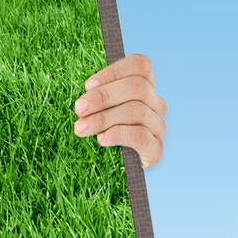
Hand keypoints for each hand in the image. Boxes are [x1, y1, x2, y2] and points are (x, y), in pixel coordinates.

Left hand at [73, 51, 165, 168]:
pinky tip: (101, 139)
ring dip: (103, 118)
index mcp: (144, 87)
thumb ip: (96, 94)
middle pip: (137, 87)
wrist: (109, 171)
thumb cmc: (98, 132)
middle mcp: (156, 105)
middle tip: (79, 109)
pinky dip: (117, 134)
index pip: (140, 65)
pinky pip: (140, 136)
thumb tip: (89, 87)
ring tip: (81, 128)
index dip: (113, 72)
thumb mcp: (95, 108)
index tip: (87, 85)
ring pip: (137, 110)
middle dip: (103, 96)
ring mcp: (158, 127)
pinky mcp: (156, 150)